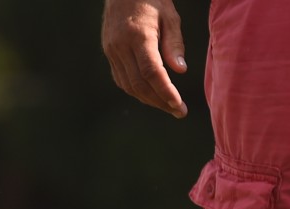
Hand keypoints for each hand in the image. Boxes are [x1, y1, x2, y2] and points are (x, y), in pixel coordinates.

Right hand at [101, 0, 187, 117]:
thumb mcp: (169, 16)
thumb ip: (174, 44)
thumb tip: (180, 71)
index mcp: (138, 35)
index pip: (151, 72)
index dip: (165, 91)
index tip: (179, 104)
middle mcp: (121, 46)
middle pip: (139, 84)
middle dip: (160, 101)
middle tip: (179, 111)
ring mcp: (112, 50)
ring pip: (129, 85)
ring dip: (149, 99)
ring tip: (168, 106)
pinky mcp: (109, 52)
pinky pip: (121, 79)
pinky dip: (136, 90)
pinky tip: (150, 94)